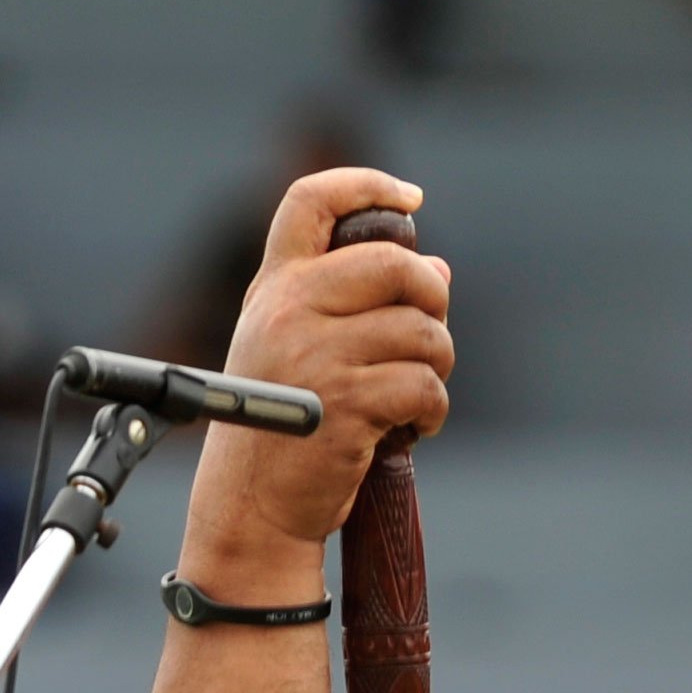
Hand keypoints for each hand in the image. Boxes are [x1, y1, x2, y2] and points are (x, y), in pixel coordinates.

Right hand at [180, 168, 452, 598]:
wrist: (252, 508)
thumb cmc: (280, 431)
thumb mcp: (296, 352)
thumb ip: (353, 305)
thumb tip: (439, 271)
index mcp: (273, 289)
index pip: (312, 202)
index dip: (366, 184)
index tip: (411, 199)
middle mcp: (289, 311)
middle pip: (395, 264)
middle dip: (431, 300)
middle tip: (428, 338)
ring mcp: (315, 355)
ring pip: (421, 331)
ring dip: (435, 368)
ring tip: (412, 398)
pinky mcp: (346, 403)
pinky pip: (424, 385)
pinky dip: (432, 411)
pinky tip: (410, 429)